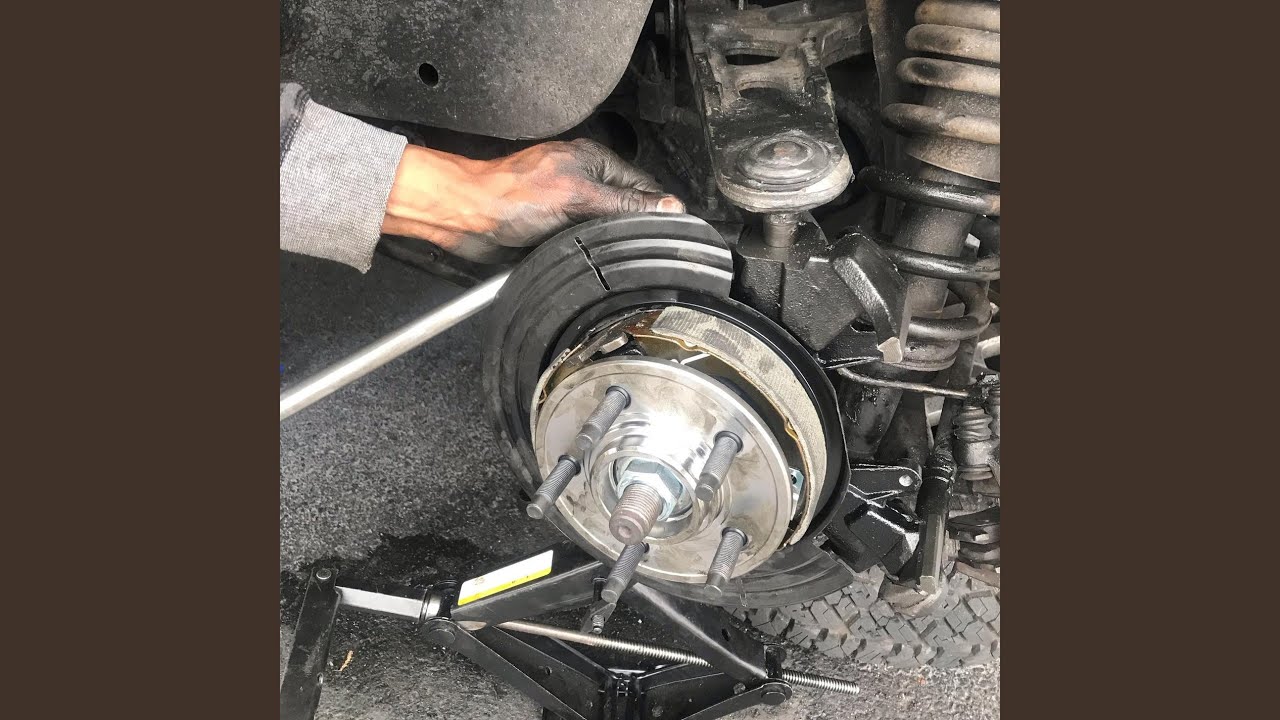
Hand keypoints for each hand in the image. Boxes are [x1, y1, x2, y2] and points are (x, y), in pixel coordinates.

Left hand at [381, 139, 685, 262]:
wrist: (465, 217)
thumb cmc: (510, 197)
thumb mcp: (579, 198)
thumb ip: (625, 203)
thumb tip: (668, 207)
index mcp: (593, 161)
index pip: (642, 185)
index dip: (657, 208)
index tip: (672, 231)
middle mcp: (583, 180)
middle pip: (626, 209)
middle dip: (632, 228)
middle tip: (644, 249)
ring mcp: (568, 205)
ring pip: (604, 230)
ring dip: (607, 244)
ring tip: (615, 256)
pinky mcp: (553, 229)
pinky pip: (582, 243)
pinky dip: (586, 252)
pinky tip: (589, 261)